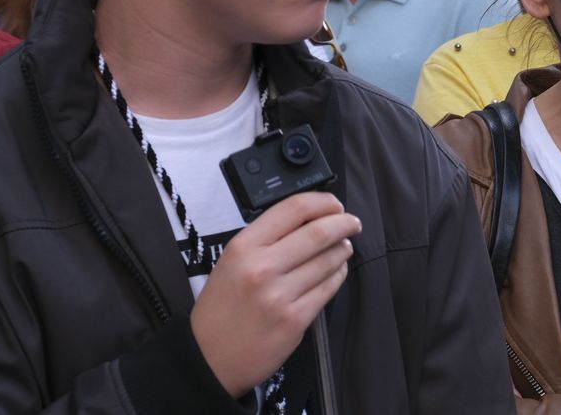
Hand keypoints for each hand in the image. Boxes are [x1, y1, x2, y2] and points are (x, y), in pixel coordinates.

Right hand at [191, 192, 360, 397]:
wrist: (208, 358)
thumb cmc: (220, 308)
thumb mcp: (231, 261)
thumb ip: (266, 239)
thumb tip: (310, 220)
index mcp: (244, 247)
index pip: (294, 209)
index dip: (323, 202)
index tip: (334, 204)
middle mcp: (262, 268)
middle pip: (319, 233)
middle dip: (344, 223)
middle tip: (352, 223)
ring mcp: (280, 296)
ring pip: (329, 260)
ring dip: (342, 250)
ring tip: (343, 247)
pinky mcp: (295, 320)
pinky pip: (328, 289)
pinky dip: (338, 275)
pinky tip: (336, 271)